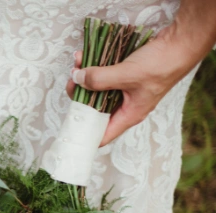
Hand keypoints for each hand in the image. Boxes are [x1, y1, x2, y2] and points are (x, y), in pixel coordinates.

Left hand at [65, 32, 194, 146]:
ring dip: (84, 76)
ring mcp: (124, 90)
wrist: (179, 43)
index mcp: (128, 115)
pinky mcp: (123, 75)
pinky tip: (84, 57)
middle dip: (79, 95)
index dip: (84, 134)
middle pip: (93, 108)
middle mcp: (125, 105)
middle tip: (72, 80)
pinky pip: (102, 75)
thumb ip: (100, 79)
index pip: (102, 135)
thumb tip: (76, 79)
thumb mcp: (127, 74)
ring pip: (96, 89)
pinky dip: (92, 67)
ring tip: (77, 62)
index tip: (67, 125)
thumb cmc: (161, 64)